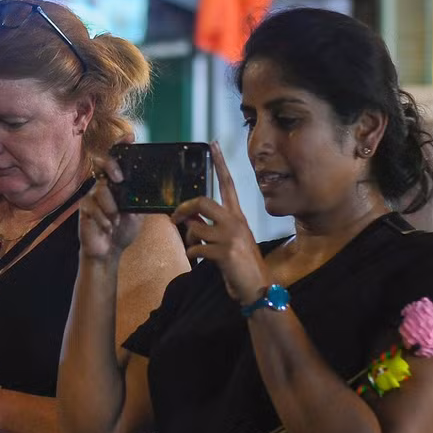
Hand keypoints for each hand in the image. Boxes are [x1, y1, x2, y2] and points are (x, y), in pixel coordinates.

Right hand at [79, 154, 143, 260]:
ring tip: (115, 221)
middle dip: (112, 166)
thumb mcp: (137, 213)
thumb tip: (151, 187)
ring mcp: (92, 196)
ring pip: (101, 190)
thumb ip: (139, 198)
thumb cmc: (122, 230)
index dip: (122, 145)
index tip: (130, 137)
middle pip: (103, 164)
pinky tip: (107, 228)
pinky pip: (93, 208)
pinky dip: (104, 220)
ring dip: (111, 208)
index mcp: (117, 184)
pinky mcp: (84, 208)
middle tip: (120, 179)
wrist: (109, 251)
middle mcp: (103, 185)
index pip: (118, 160)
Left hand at [171, 143, 268, 301]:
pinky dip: (191, 254)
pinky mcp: (224, 252)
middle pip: (202, 201)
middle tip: (174, 219)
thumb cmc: (241, 265)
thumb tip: (188, 220)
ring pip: (195, 228)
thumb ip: (210, 227)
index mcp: (237, 216)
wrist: (258, 287)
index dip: (220, 164)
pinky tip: (198, 260)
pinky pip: (195, 248)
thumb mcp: (227, 241)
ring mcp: (230, 236)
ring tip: (195, 249)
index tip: (213, 145)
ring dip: (188, 240)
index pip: (228, 184)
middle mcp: (235, 221)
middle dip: (183, 209)